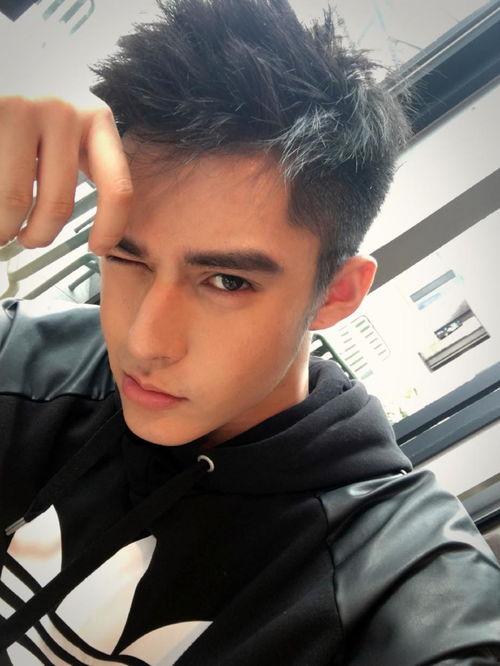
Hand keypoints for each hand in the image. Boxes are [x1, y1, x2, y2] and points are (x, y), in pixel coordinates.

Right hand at [0, 96, 132, 254]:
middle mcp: (64, 112)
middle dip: (41, 235)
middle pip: (59, 204)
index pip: (118, 188)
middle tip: (28, 240)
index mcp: (96, 121)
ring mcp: (24, 109)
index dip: (110, 228)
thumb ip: (81, 164)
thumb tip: (100, 233)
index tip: (96, 248)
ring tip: (2, 228)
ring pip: (16, 199)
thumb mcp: (67, 131)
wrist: (1, 66)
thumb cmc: (30, 114)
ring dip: (5, 226)